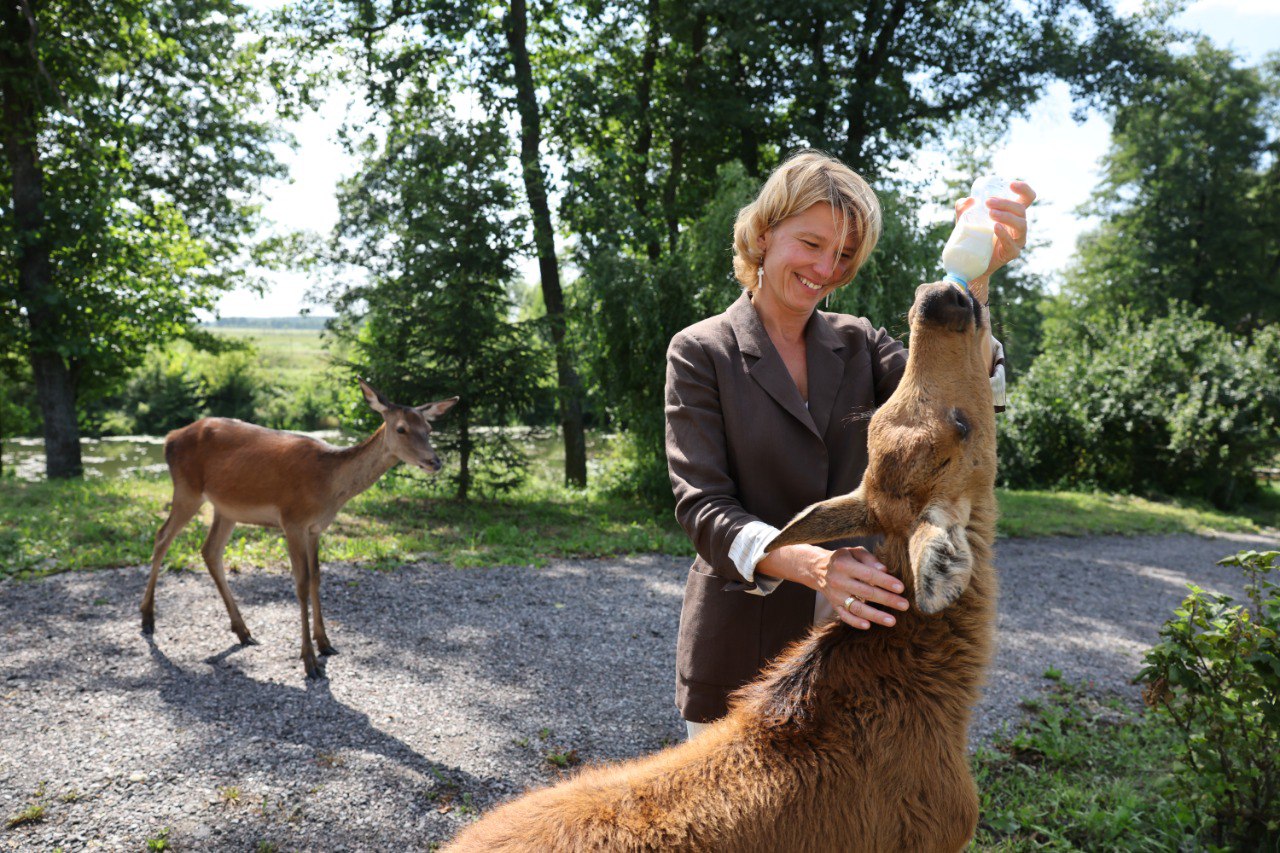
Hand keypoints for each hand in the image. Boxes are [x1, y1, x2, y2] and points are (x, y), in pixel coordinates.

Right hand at [756, 544, 909, 628]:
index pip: (868, 574)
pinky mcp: (834, 605)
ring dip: (875, 615)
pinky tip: (869, 625)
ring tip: (892, 621)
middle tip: (905, 605)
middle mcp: (838, 581)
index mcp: (844, 564)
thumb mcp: (854, 552)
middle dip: (887, 599)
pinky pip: (844, 616)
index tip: (901, 588)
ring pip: (856, 608)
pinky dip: (855, 622)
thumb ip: (869, 559)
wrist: (817, 568)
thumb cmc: (844, 558)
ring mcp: (835, 595)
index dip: (885, 582)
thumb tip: (884, 570)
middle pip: (866, 592)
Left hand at [954, 180, 1036, 300]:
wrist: (970, 261)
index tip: (1011, 184)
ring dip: (1006, 216)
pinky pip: (1012, 243)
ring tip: (991, 214)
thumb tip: (967, 200)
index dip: (1023, 189)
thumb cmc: (973, 236)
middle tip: (988, 202)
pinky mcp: (1012, 252)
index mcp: (1012, 213)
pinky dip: (1005, 234)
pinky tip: (996, 228)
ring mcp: (1018, 239)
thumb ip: (964, 208)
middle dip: (1006, 203)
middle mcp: (1019, 224)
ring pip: (1021, 224)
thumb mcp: (965, 220)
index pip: (1027, 197)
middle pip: (1021, 209)